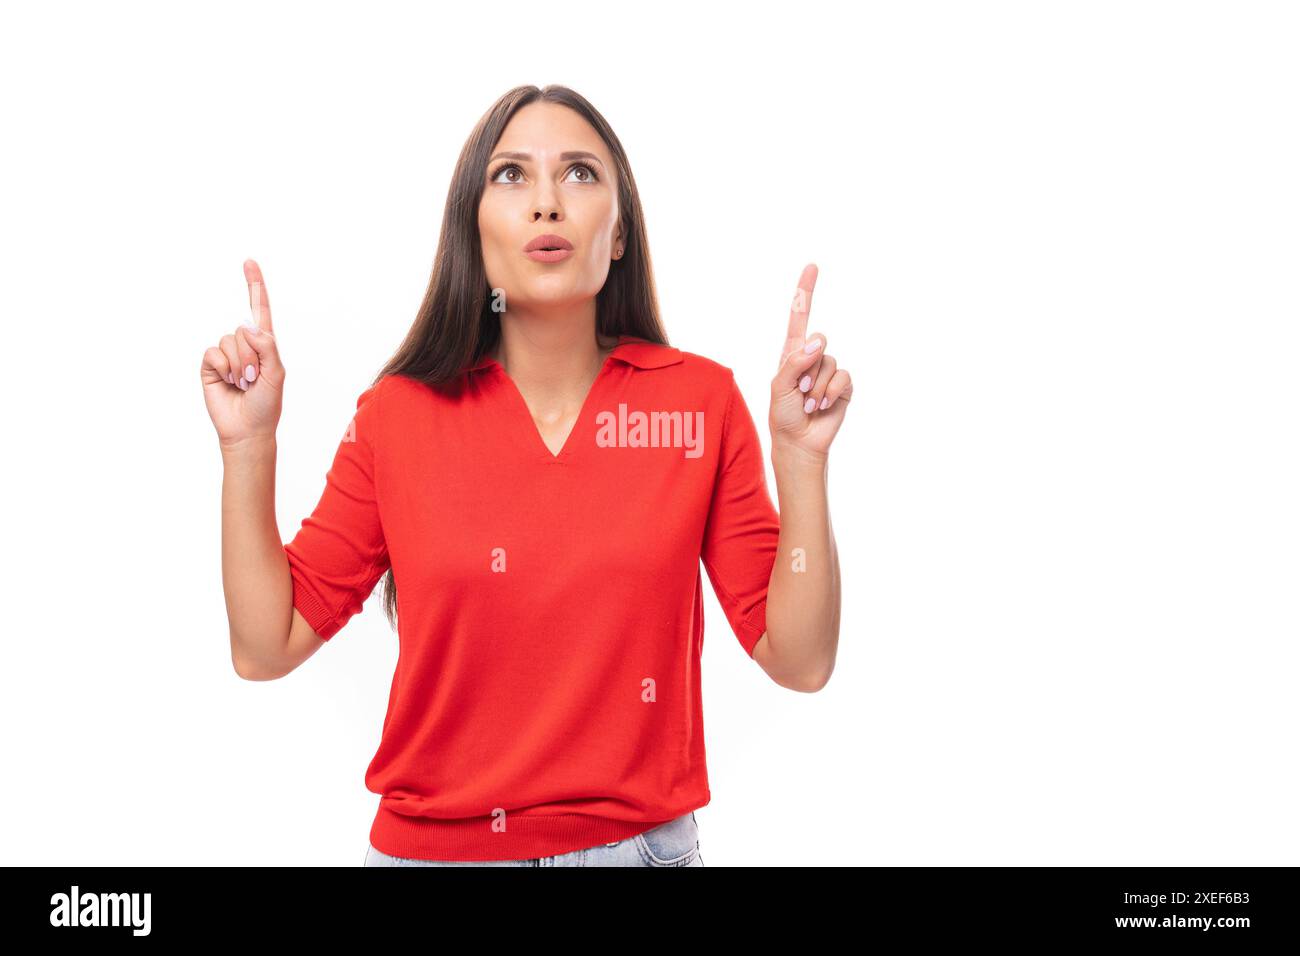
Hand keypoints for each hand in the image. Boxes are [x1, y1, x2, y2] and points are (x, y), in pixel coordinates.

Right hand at [200, 259, 284, 448]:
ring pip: (229, 341)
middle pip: (243, 329)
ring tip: (243, 384)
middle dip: (251, 356)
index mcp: (264, 345)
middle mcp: (244, 345)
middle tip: (255, 379)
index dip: (254, 286)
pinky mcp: (209, 365)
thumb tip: (245, 325)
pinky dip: (223, 368)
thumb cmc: (266, 405)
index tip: (249, 262)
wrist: (247, 429)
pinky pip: (213, 353)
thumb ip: (267, 347)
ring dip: (239, 365)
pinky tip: (228, 382)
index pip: (259, 310)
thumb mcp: (276, 374)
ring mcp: (226, 355)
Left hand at [770, 263, 851, 462]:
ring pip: (830, 362)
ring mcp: (828, 371)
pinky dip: (831, 392)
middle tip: (798, 390)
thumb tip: (819, 340)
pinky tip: (822, 405)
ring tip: (807, 402)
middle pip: (818, 341)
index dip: (806, 291)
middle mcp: (812, 357)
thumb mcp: (780, 386)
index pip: (800, 316)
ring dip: (817, 386)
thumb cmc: (782, 414)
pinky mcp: (843, 385)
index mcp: (792, 353)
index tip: (812, 267)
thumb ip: (796, 361)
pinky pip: (843, 378)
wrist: (799, 442)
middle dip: (807, 367)